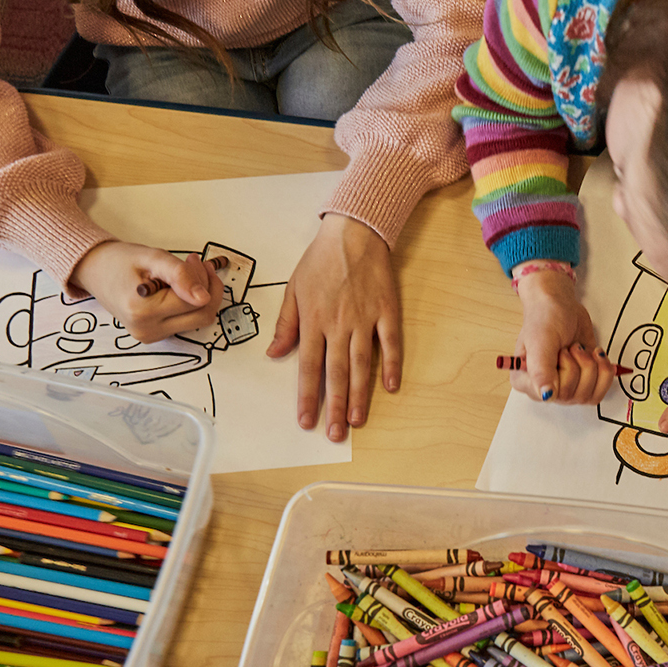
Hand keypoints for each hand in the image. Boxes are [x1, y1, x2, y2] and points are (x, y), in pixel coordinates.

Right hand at [70, 241, 223, 342]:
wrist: (94, 271)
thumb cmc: (119, 261)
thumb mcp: (152, 257)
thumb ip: (180, 275)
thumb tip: (204, 297)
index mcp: (143, 310)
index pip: (194, 301)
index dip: (202, 279)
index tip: (194, 260)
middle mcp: (147, 329)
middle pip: (201, 316)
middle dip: (206, 288)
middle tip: (195, 264)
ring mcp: (150, 335)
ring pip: (196, 320)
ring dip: (198, 296)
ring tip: (184, 272)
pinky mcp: (153, 335)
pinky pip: (184, 322)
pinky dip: (187, 304)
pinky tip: (176, 287)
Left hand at [267, 214, 402, 441]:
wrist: (354, 232)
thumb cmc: (321, 260)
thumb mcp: (293, 289)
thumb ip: (286, 325)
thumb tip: (274, 353)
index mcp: (314, 321)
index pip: (308, 367)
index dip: (307, 397)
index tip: (306, 421)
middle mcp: (339, 325)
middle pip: (336, 373)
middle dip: (335, 407)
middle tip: (335, 434)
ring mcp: (365, 320)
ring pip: (362, 365)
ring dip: (360, 395)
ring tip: (358, 420)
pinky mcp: (387, 312)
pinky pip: (391, 344)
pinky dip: (392, 366)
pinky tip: (390, 387)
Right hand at [511, 270, 606, 402]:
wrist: (561, 306)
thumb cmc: (545, 318)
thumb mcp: (541, 340)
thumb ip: (541, 370)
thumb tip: (546, 395)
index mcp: (526, 381)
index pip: (550, 396)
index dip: (564, 373)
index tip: (561, 353)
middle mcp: (546, 388)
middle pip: (572, 396)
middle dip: (578, 365)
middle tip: (569, 347)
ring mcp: (566, 386)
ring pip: (589, 395)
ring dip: (592, 366)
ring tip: (579, 348)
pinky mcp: (584, 381)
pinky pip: (601, 389)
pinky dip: (604, 369)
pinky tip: (594, 354)